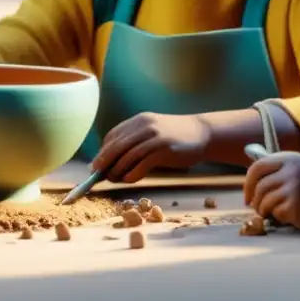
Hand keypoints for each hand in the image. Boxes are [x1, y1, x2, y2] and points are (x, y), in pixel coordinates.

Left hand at [91, 113, 210, 182]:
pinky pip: (143, 164)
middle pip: (117, 146)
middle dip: (104, 161)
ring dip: (117, 170)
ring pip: (128, 155)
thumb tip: (112, 160)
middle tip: (96, 174)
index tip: (96, 165)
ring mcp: (155, 137)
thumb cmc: (174, 137)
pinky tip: (128, 180)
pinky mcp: (165, 149)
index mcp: (139, 121)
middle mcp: (145, 126)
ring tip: (113, 179)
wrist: (203, 133)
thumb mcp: (152, 132)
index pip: (113, 136)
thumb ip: (135, 141)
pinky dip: (132, 174)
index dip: (102, 151)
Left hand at [244, 152, 299, 231]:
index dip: (248, 183)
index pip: (257, 168)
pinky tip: (294, 216)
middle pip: (260, 187)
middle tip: (257, 209)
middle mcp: (291, 172)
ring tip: (274, 214)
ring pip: (265, 203)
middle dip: (255, 201)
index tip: (247, 196)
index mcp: (290, 159)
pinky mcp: (296, 206)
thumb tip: (251, 182)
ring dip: (266, 211)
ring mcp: (293, 189)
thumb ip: (279, 170)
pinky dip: (281, 218)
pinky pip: (278, 214)